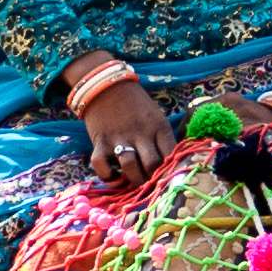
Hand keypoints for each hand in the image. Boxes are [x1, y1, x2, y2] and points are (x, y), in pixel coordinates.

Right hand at [82, 72, 176, 190]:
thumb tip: (171, 167)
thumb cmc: (137, 106)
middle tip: (151, 186)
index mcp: (159, 127)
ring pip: (130, 167)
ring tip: (134, 181)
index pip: (172, 156)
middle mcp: (141, 133)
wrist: (107, 85)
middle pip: (152, 166)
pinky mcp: (100, 141)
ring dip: (133, 180)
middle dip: (153, 181)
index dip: (172, 172)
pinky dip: (106, 176)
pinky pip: (101, 165)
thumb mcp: (157, 117)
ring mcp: (119, 138)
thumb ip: (163, 140)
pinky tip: (113, 175)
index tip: (169, 181)